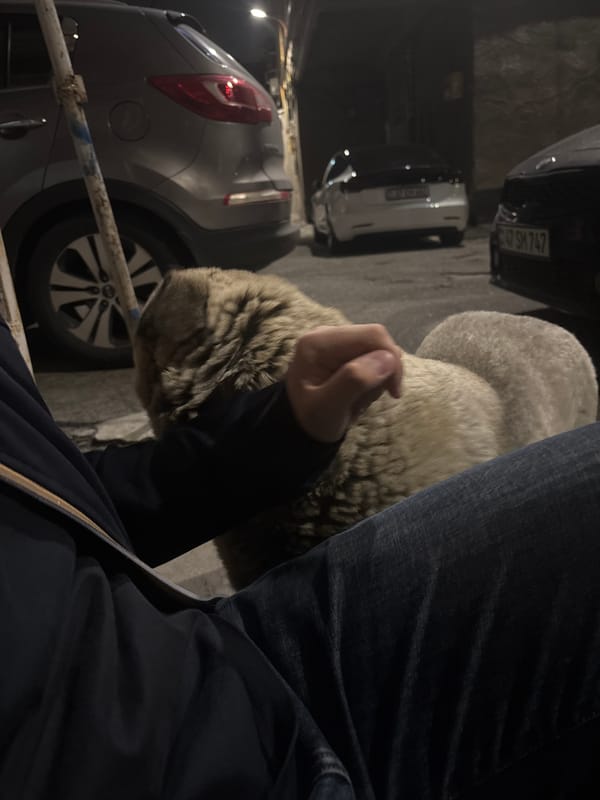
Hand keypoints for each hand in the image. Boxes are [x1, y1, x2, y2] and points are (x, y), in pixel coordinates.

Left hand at [285, 324, 402, 442]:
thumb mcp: (328, 407)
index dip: (391, 359)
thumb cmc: (311, 420)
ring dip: (378, 376)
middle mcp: (327, 334)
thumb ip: (354, 380)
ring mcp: (336, 341)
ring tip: (360, 399)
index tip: (393, 391)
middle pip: (376, 339)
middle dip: (383, 370)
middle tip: (372, 398)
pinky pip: (372, 357)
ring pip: (377, 349)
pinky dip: (373, 377)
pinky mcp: (344, 350)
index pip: (372, 335)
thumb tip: (388, 358)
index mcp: (319, 342)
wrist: (300, 428)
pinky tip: (360, 393)